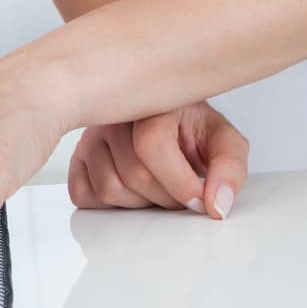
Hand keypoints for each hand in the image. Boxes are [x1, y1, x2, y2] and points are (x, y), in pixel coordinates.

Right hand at [67, 102, 248, 218]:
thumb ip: (230, 169)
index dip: (179, 182)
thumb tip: (217, 206)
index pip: (151, 144)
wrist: (167, 120)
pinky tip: (130, 188)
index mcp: (150, 100)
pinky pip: (83, 194)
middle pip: (134, 175)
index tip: (199, 198)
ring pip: (109, 189)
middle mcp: (113, 114)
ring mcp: (90, 135)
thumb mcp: (223, 141)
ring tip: (156, 187)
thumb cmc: (191, 129)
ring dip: (140, 203)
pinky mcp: (76, 158)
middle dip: (166, 198)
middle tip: (180, 192)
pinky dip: (109, 204)